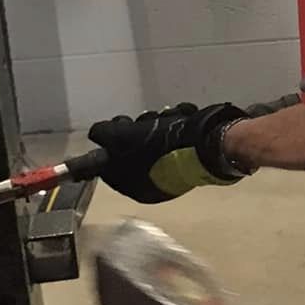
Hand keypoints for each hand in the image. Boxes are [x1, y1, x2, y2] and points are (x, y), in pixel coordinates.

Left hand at [87, 100, 248, 203]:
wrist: (207, 143)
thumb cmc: (159, 146)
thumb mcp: (120, 138)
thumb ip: (104, 135)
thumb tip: (97, 134)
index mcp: (135, 187)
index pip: (111, 166)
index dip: (110, 143)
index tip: (118, 128)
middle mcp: (153, 180)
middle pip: (133, 147)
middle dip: (138, 127)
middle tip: (145, 121)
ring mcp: (173, 166)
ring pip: (154, 134)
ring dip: (159, 120)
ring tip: (170, 118)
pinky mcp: (191, 152)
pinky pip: (175, 131)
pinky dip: (178, 120)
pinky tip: (183, 117)